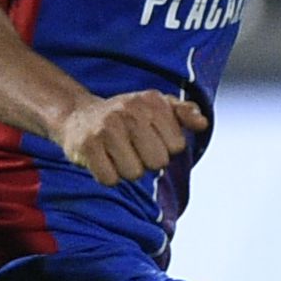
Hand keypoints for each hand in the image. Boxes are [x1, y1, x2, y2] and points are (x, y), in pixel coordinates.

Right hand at [56, 90, 203, 188]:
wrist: (77, 116)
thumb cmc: (126, 116)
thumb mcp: (157, 107)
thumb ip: (184, 113)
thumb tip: (203, 123)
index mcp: (152, 101)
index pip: (177, 146)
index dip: (165, 148)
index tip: (150, 137)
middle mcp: (130, 110)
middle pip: (158, 162)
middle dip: (147, 161)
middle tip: (132, 147)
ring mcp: (107, 128)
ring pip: (134, 173)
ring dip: (126, 170)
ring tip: (117, 153)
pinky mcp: (87, 146)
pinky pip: (110, 180)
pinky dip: (108, 176)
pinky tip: (103, 159)